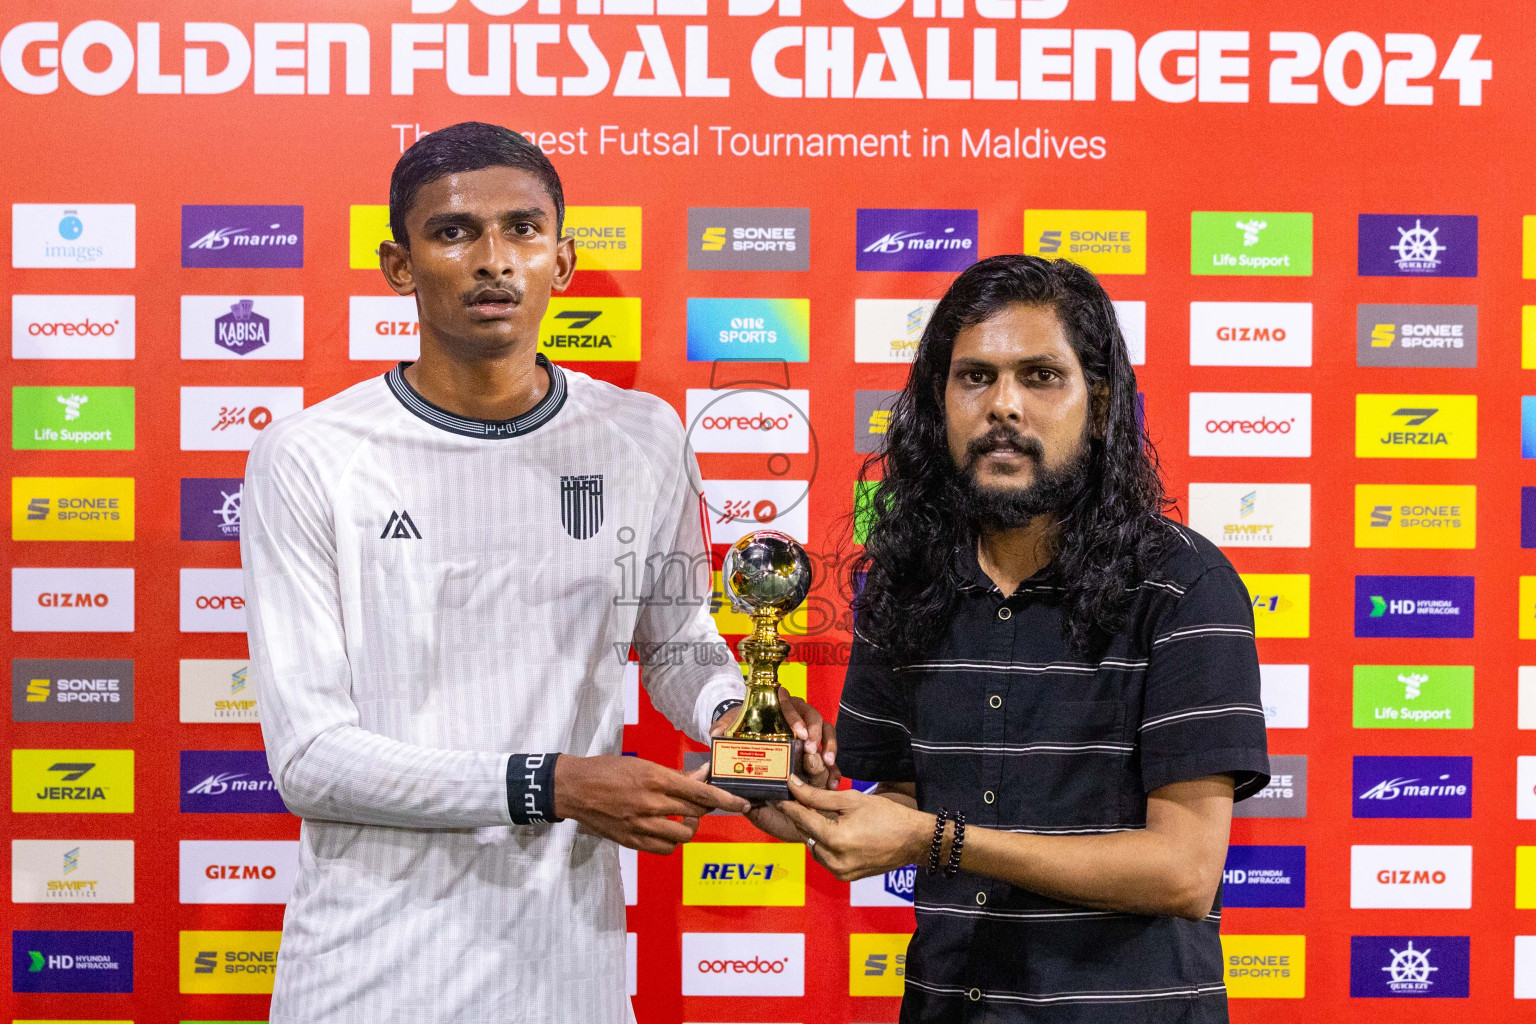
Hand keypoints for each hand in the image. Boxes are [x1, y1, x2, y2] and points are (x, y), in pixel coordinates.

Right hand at [553, 755, 750, 854]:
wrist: (574, 788)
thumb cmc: (608, 770)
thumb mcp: (643, 765)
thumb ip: (674, 775)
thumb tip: (702, 776)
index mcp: (655, 778)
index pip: (700, 792)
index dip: (725, 800)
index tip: (741, 804)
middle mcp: (650, 802)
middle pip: (695, 814)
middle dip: (704, 811)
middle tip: (700, 806)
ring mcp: (640, 824)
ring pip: (683, 835)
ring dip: (688, 827)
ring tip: (681, 819)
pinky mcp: (631, 840)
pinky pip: (664, 848)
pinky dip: (671, 841)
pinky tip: (666, 831)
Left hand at [710, 688, 840, 789]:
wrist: (752, 729)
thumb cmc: (744, 722)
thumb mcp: (732, 722)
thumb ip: (723, 727)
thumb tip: (715, 734)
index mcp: (781, 703)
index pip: (792, 704)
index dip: (796, 717)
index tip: (799, 733)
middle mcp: (800, 712)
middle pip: (815, 717)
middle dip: (816, 734)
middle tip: (813, 751)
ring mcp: (811, 728)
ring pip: (827, 731)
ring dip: (829, 746)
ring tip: (828, 763)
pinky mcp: (817, 745)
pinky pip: (830, 754)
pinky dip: (834, 767)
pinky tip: (833, 782)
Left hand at [773, 774, 930, 880]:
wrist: (913, 840)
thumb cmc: (887, 816)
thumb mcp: (851, 800)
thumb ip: (818, 796)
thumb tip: (795, 785)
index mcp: (836, 839)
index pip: (802, 819)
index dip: (788, 804)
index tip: (776, 794)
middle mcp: (835, 860)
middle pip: (806, 834)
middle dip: (801, 817)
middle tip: (796, 800)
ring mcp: (840, 872)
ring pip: (814, 847)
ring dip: (812, 831)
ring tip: (817, 813)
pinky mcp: (846, 876)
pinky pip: (825, 857)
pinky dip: (824, 843)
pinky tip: (830, 829)